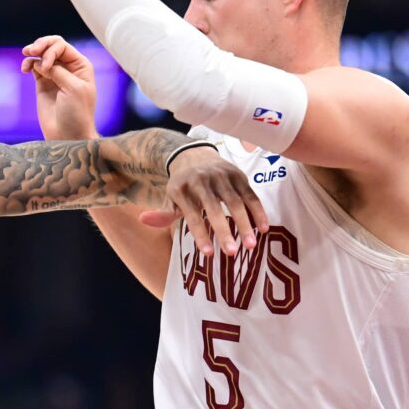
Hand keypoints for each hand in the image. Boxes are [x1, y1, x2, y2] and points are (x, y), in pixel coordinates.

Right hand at [21, 35, 97, 139]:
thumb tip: (39, 61)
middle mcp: (68, 68)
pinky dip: (28, 64)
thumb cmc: (77, 114)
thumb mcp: (73, 88)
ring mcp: (55, 75)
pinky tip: (24, 69)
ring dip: (33, 52)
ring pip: (42, 54)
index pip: (62, 46)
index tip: (47, 66)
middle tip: (30, 51)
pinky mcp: (43, 84)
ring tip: (25, 55)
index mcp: (80, 66)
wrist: (68, 136)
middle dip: (41, 45)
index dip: (51, 50)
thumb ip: (57, 71)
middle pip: (52, 46)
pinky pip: (34, 67)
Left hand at [142, 147, 269, 256]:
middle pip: (216, 208)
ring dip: (245, 224)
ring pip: (236, 201)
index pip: (192, 215)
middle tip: (232, 253)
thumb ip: (163, 213)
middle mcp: (202, 180)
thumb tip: (144, 220)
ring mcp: (222, 176)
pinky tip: (263, 229)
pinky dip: (258, 211)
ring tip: (251, 246)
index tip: (208, 254)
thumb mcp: (170, 197)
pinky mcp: (238, 174)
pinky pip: (250, 195)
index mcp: (182, 189)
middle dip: (224, 231)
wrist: (195, 154)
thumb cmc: (182, 185)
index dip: (200, 234)